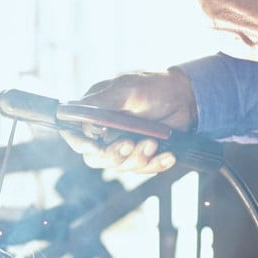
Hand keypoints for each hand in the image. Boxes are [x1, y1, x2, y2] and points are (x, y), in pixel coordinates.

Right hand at [62, 70, 195, 173]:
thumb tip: (72, 110)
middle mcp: (104, 132)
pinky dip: (155, 164)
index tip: (96, 147)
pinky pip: (142, 169)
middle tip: (130, 143)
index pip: (74, 134)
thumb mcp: (127, 90)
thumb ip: (101, 102)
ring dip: (138, 158)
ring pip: (120, 166)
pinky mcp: (140, 155)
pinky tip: (168, 155)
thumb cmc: (154, 87)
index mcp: (95, 113)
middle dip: (114, 154)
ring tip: (154, 142)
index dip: (80, 144)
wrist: (185, 98)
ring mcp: (123, 145)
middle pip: (95, 158)